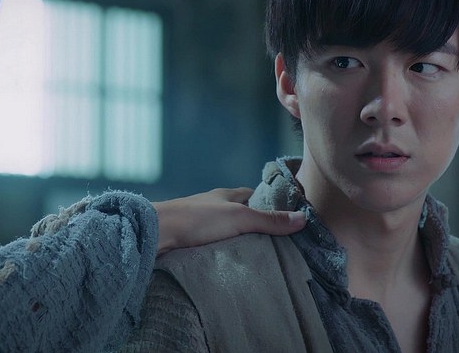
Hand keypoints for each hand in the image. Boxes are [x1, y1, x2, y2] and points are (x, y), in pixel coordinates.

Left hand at [153, 187, 305, 254]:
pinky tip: (230, 263)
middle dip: (254, 225)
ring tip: (257, 257)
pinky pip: (212, 246)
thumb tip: (302, 218)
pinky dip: (223, 252)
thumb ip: (269, 220)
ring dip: (238, 240)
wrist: (156, 234)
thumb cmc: (196, 219)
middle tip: (275, 242)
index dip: (268, 202)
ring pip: (225, 231)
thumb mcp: (238, 218)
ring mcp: (199, 224)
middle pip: (239, 214)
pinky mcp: (189, 241)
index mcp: (224, 196)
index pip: (252, 195)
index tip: (285, 215)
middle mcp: (212, 207)